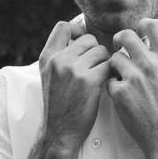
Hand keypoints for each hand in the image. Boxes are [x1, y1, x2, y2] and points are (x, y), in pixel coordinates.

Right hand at [39, 19, 110, 147]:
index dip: (78, 30)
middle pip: (89, 39)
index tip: (84, 43)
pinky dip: (111, 74)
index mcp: (47, 57)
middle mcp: (58, 60)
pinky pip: (109, 66)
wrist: (60, 131)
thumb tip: (82, 36)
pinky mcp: (89, 81)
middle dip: (96, 52)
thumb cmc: (60, 105)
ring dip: (105, 64)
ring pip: (101, 52)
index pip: (63, 27)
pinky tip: (105, 84)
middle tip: (95, 69)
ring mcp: (73, 70)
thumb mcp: (50, 76)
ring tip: (99, 78)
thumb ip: (61, 56)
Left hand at [107, 18, 157, 154]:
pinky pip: (109, 81)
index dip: (141, 25)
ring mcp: (134, 78)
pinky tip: (122, 97)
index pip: (152, 26)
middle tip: (117, 48)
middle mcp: (150, 65)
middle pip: (125, 36)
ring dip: (115, 68)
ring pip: (114, 59)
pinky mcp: (121, 92)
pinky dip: (113, 88)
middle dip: (118, 40)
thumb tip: (148, 44)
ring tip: (123, 80)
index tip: (138, 32)